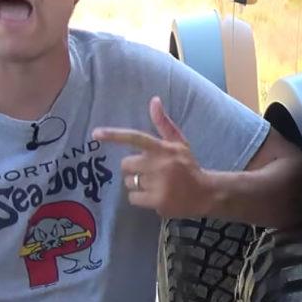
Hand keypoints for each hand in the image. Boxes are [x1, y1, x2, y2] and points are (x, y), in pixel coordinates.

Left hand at [93, 97, 210, 218]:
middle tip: (148, 172)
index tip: (96, 134)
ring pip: (129, 183)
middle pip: (126, 165)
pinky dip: (140, 198)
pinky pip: (133, 198)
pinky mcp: (157, 201)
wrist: (206, 193)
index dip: (114, 136)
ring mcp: (158, 184)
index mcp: (163, 148)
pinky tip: (154, 196)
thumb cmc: (189, 166)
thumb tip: (154, 100)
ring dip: (137, 184)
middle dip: (133, 169)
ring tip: (154, 185)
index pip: (135, 138)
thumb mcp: (179, 143)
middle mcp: (159, 164)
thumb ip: (163, 124)